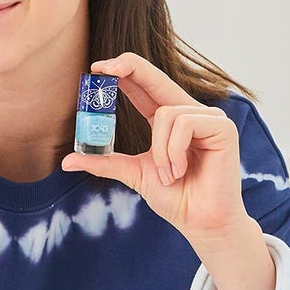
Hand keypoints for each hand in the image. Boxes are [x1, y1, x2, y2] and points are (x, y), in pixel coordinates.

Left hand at [61, 52, 249, 246]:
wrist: (199, 222)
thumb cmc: (174, 198)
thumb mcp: (133, 174)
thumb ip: (105, 162)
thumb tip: (67, 161)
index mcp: (167, 120)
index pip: (143, 86)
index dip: (123, 71)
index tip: (97, 68)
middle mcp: (188, 112)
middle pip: (156, 78)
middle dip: (129, 69)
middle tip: (103, 68)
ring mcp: (208, 118)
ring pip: (167, 113)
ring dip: (160, 151)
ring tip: (169, 175)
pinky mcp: (222, 127)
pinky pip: (183, 124)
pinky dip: (174, 152)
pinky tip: (179, 171)